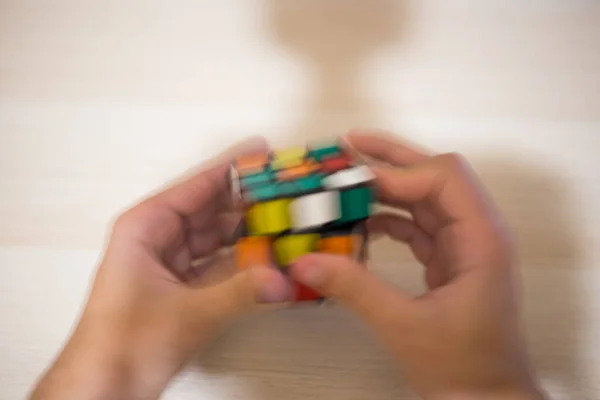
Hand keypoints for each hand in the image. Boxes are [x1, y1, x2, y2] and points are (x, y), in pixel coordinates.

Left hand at [29, 137, 289, 399]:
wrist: (106, 386)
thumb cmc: (120, 344)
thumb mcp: (188, 313)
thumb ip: (241, 291)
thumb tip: (280, 276)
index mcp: (145, 227)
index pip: (196, 186)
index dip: (232, 168)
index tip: (261, 153)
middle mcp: (158, 239)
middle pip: (211, 209)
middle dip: (248, 202)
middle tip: (283, 193)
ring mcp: (172, 263)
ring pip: (218, 237)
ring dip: (250, 233)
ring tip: (284, 223)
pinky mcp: (184, 286)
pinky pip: (220, 263)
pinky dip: (244, 261)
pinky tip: (269, 258)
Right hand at [291, 132, 545, 399]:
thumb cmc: (462, 368)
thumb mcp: (403, 326)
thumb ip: (354, 289)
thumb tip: (302, 261)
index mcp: (481, 239)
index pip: (444, 178)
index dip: (397, 172)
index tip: (352, 177)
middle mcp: (478, 232)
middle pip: (435, 177)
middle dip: (391, 160)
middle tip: (347, 145)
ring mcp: (465, 245)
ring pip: (426, 198)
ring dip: (387, 187)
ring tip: (345, 180)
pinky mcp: (451, 260)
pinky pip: (418, 225)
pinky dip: (389, 219)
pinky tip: (360, 223)